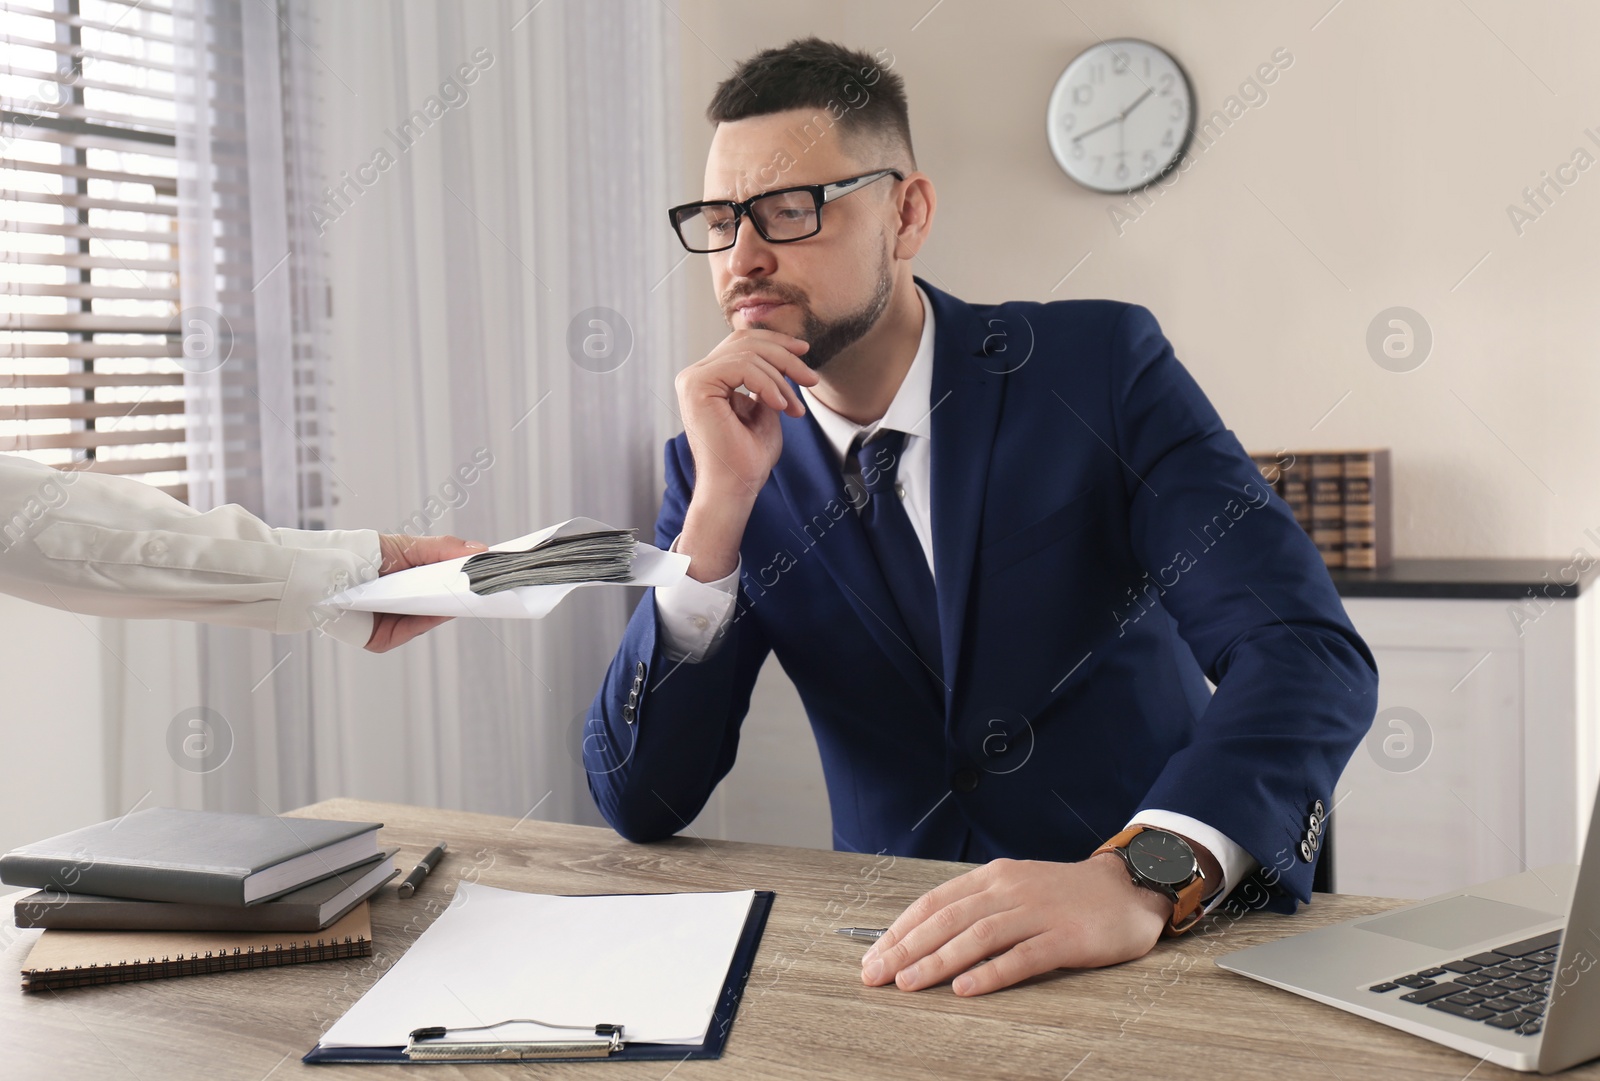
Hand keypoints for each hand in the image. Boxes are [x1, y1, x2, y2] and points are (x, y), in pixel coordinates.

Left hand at [363, 533, 486, 652]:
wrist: (325, 573)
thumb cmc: (362, 556)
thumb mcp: (409, 546)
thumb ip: (444, 549)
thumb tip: (480, 549)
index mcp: (409, 583)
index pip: (443, 584)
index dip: (464, 579)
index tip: (487, 572)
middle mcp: (402, 605)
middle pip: (439, 603)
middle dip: (461, 593)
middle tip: (484, 583)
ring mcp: (394, 623)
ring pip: (430, 617)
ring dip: (449, 606)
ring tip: (469, 592)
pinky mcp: (383, 639)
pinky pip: (413, 629)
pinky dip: (429, 619)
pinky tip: (443, 607)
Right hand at [673, 329, 817, 579]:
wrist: (735, 487)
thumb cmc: (749, 457)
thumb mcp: (764, 407)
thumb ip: (766, 379)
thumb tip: (783, 352)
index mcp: (709, 378)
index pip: (742, 343)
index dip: (775, 341)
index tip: (805, 352)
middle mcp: (695, 375)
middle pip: (745, 341)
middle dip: (785, 356)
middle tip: (810, 380)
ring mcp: (692, 379)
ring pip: (748, 353)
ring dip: (781, 379)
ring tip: (793, 407)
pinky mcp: (696, 387)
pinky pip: (742, 367)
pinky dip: (768, 385)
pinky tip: (779, 406)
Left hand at [859, 854, 1171, 996]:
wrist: (1128, 888)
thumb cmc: (1064, 895)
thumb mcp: (1015, 889)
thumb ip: (977, 907)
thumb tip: (925, 936)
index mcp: (993, 877)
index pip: (935, 902)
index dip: (900, 929)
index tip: (873, 956)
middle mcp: (1011, 890)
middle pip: (947, 919)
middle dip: (906, 948)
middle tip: (876, 975)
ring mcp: (1039, 913)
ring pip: (978, 936)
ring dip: (938, 961)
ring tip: (909, 984)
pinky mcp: (1066, 938)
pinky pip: (1022, 956)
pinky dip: (990, 973)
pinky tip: (966, 988)